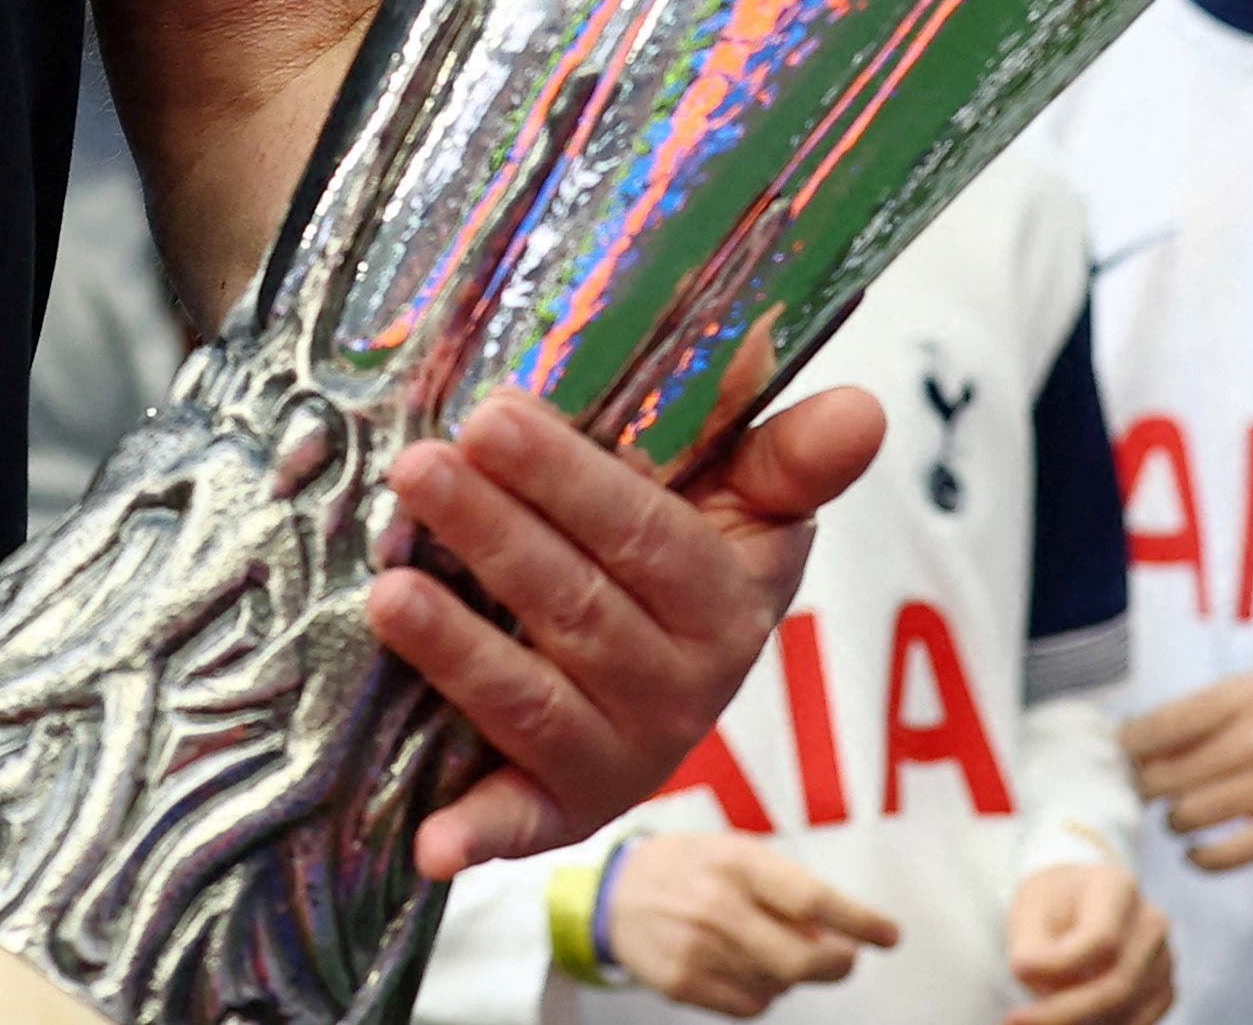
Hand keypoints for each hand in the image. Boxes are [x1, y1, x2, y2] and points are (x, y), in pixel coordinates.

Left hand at [371, 382, 887, 876]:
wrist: (664, 677)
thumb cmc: (683, 555)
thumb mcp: (747, 501)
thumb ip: (789, 454)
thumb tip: (866, 408)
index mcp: (724, 603)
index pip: (646, 536)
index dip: (568, 478)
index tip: (492, 416)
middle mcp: (681, 690)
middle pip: (576, 607)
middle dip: (493, 533)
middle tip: (420, 468)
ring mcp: (621, 754)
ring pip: (534, 699)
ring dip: (458, 651)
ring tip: (386, 593)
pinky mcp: (562, 809)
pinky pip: (518, 822)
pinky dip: (476, 833)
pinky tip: (430, 843)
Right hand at [597, 833, 895, 1016]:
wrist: (613, 893)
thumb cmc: (689, 869)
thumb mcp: (736, 853)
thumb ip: (786, 887)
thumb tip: (837, 933)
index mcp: (737, 861)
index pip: (813, 898)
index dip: (859, 921)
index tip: (889, 935)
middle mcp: (717, 904)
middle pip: (803, 958)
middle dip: (837, 964)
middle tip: (844, 959)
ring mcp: (698, 948)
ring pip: (781, 986)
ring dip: (791, 976)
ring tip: (767, 950)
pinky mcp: (683, 983)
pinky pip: (751, 1007)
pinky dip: (762, 994)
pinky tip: (742, 968)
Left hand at [1001, 857, 1173, 1024]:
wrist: (1079, 903)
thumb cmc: (1052, 904)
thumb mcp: (1031, 908)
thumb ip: (1031, 945)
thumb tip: (1027, 974)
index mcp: (1118, 887)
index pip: (1101, 938)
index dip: (1059, 965)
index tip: (1017, 972)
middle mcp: (1151, 923)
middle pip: (1118, 983)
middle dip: (1065, 1012)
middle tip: (1018, 1021)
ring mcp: (1164, 959)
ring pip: (1127, 1010)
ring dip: (1080, 1023)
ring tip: (1036, 1019)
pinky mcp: (1164, 990)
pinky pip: (1136, 1022)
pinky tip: (1066, 1021)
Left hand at [1122, 674, 1252, 870]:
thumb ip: (1207, 715)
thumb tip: (1139, 741)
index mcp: (1238, 697)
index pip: (1153, 728)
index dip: (1126, 752)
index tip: (1121, 763)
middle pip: (1163, 776)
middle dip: (1145, 791)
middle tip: (1146, 796)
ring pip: (1189, 815)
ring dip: (1174, 822)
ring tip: (1180, 818)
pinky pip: (1229, 853)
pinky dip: (1201, 858)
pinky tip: (1197, 853)